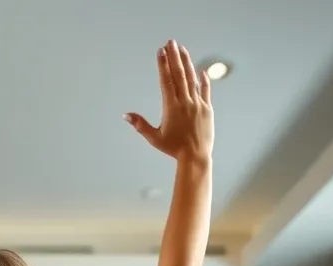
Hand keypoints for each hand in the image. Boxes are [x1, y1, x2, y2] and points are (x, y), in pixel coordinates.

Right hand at [125, 40, 213, 164]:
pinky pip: (205, 90)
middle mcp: (185, 102)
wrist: (195, 156)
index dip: (163, 65)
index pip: (166, 81)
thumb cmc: (173, 149)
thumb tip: (125, 115)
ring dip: (187, 62)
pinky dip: (203, 80)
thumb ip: (140, 125)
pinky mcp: (207, 108)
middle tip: (170, 42)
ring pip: (192, 79)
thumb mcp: (154, 138)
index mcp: (171, 107)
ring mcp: (197, 104)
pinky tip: (200, 71)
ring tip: (182, 49)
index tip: (160, 52)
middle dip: (174, 57)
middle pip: (179, 74)